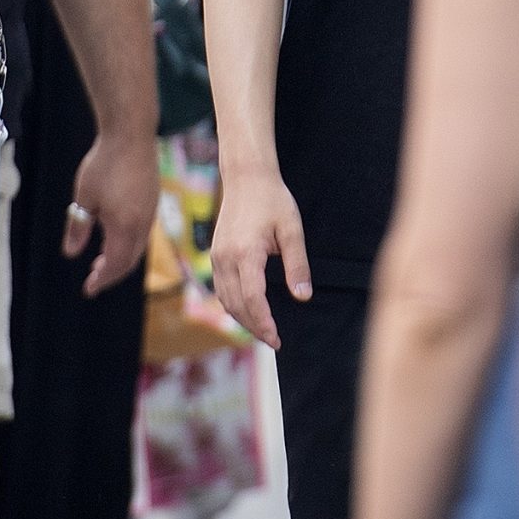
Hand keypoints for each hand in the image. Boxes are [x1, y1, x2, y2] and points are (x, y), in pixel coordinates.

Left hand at [66, 130, 158, 294]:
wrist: (131, 134)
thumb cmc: (105, 163)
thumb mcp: (84, 197)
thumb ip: (78, 227)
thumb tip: (71, 253)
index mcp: (125, 226)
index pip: (115, 264)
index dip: (102, 280)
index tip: (88, 289)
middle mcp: (143, 223)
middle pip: (129, 260)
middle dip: (111, 273)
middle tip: (93, 278)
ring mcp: (151, 212)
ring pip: (138, 246)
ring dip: (121, 258)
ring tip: (101, 259)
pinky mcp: (153, 200)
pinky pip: (142, 232)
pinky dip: (128, 243)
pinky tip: (114, 235)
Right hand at [209, 165, 310, 349]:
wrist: (246, 177)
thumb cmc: (273, 200)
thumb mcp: (292, 230)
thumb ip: (297, 265)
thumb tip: (302, 297)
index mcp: (246, 253)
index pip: (252, 299)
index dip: (264, 323)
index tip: (276, 339)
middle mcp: (226, 258)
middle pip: (237, 305)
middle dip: (254, 327)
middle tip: (274, 341)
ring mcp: (217, 256)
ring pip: (226, 300)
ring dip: (242, 319)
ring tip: (263, 331)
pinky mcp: (216, 254)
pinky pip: (221, 288)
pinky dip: (234, 304)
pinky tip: (249, 310)